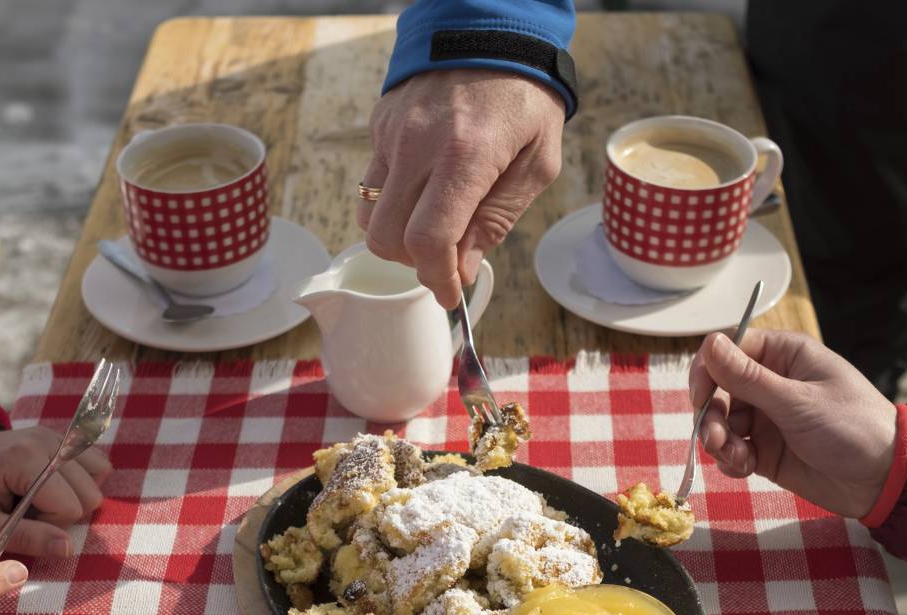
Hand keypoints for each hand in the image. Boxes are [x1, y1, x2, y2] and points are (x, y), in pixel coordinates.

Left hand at [0, 428, 110, 556]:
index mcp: (24, 459)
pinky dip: (80, 482)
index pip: (70, 507)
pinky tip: (52, 488)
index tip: (16, 520)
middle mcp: (49, 440)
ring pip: (99, 478)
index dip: (47, 524)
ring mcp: (58, 436)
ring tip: (39, 499)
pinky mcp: (62, 438)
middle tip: (26, 512)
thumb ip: (26, 539)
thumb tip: (69, 549)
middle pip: (90, 495)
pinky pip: (95, 465)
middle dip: (62, 513)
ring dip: (74, 498)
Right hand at [358, 69, 564, 307]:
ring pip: (368, 216)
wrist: (493, 29)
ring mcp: (393, 134)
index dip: (437, 280)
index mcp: (466, 156)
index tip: (449, 294)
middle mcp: (419, 145)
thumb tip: (460, 267)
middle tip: (443, 259)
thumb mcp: (537, 164)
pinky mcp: (380, 125)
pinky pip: (372, 181)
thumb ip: (496, 220)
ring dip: (396, 235)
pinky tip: (423, 186)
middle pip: (387, 239)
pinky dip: (393, 199)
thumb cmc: (525, 98)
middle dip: (413, 264)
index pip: (429, 241)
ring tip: (430, 225)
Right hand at [688, 329, 897, 518]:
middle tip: (715, 439)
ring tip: (735, 457)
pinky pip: (732, 449)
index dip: (708, 370)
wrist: (882, 479)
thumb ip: (749, 378)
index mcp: (784, 356)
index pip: (729, 349)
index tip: (699, 397)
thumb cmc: (851, 426)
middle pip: (718, 389)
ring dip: (718, 440)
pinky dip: (730, 460)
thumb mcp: (798, 401)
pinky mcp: (765, 450)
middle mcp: (771, 383)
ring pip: (721, 422)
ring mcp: (767, 418)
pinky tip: (746, 468)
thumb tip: (710, 344)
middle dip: (710, 415)